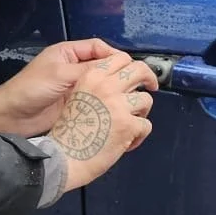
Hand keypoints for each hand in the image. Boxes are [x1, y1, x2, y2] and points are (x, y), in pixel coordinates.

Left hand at [0, 38, 126, 136]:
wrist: (11, 117)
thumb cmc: (30, 90)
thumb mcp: (60, 75)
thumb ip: (88, 71)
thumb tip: (115, 70)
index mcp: (68, 54)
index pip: (99, 48)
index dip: (116, 55)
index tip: (132, 67)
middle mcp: (74, 69)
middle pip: (104, 66)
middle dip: (122, 73)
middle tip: (140, 84)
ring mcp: (76, 88)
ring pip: (103, 85)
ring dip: (117, 90)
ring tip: (133, 98)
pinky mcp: (76, 106)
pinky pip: (97, 101)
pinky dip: (109, 104)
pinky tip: (119, 110)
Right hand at [51, 55, 157, 191]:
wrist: (64, 156)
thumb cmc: (68, 133)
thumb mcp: (77, 96)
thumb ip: (98, 87)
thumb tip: (122, 86)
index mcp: (92, 77)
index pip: (121, 58)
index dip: (132, 67)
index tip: (136, 76)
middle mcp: (107, 86)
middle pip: (140, 70)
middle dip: (149, 78)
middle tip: (150, 87)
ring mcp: (119, 105)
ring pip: (146, 99)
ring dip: (141, 112)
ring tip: (130, 124)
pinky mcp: (128, 125)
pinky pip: (146, 125)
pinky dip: (139, 135)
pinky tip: (127, 142)